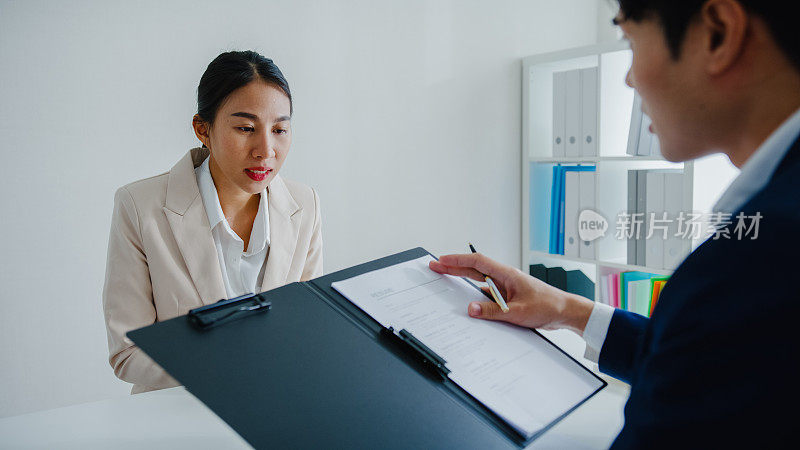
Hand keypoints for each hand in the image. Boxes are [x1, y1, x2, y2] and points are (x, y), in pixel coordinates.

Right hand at [429, 253, 594, 334]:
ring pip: (479, 281)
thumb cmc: (548, 306)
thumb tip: (471, 309)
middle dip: (454, 266)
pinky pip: (487, 294)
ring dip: (462, 279)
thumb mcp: (518, 311)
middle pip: (474, 269)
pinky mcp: (508, 297)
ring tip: (444, 278)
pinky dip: (475, 295)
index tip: (441, 260)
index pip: (477, 262)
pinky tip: (467, 301)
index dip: (457, 260)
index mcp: (507, 274)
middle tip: (435, 266)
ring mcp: (506, 287)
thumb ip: (493, 311)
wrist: (565, 312)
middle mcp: (504, 278)